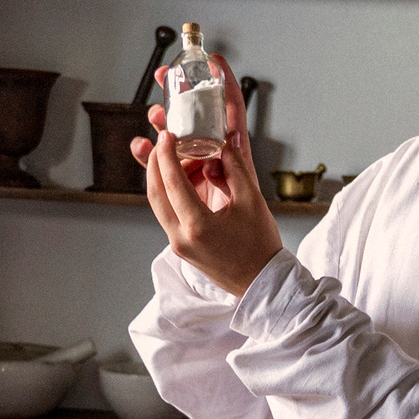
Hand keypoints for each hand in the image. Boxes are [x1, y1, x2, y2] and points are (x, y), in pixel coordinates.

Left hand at [130, 58, 281, 296]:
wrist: (262, 283)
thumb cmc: (261, 247)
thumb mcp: (253, 202)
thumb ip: (236, 169)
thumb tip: (225, 144)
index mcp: (198, 226)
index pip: (173, 182)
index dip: (168, 154)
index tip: (167, 134)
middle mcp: (181, 238)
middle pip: (155, 192)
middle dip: (156, 162)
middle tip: (165, 141)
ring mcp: (178, 244)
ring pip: (158, 203)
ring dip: (163, 177)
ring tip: (181, 158)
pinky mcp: (181, 247)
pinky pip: (168, 213)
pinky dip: (172, 192)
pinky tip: (189, 179)